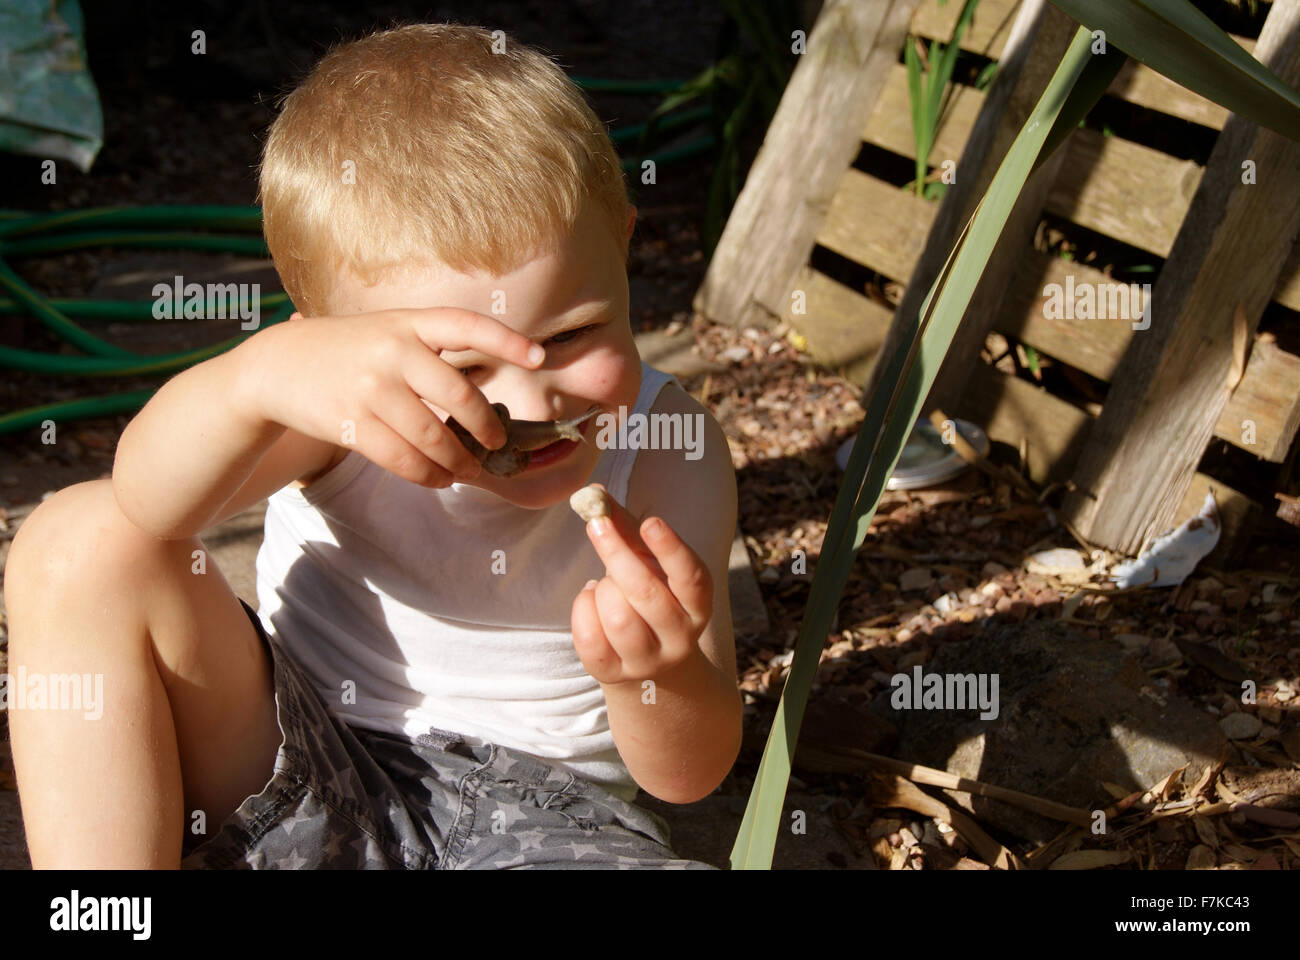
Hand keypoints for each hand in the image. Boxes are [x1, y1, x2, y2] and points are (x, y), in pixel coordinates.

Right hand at [246, 308, 543, 486]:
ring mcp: (371, 387)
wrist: (277, 367)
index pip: (466, 324)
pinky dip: (428, 475)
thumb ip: (428, 351)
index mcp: (408, 322)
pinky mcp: (353, 423)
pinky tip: (437, 479)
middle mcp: (393, 350)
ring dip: (458, 462)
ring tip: (468, 471)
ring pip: (433, 436)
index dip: (506, 339)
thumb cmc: (348, 351)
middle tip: (496, 444)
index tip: (538, 356)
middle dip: (485, 427)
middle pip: (459, 395)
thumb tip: (479, 400)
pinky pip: (404, 459)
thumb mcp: (387, 331)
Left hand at [569, 484, 713, 685]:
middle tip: (595, 524)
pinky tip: (591, 600)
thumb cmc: (651, 597)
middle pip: (646, 594)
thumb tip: (594, 494)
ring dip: (601, 589)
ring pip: (616, 617)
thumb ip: (627, 530)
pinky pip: (589, 637)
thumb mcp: (650, 565)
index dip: (671, 549)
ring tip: (604, 583)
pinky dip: (583, 609)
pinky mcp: (613, 673)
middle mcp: (679, 637)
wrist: (650, 666)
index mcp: (697, 605)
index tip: (651, 521)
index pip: (692, 577)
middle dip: (616, 554)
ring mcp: (647, 660)